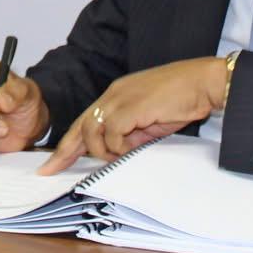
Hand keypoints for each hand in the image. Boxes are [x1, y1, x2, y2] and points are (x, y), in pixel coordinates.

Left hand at [39, 57, 226, 173]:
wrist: (202, 83)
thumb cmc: (181, 99)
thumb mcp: (149, 120)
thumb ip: (131, 133)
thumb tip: (118, 152)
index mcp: (115, 96)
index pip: (84, 122)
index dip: (68, 144)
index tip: (53, 163)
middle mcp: (112, 95)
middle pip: (79, 126)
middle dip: (64, 152)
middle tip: (50, 170)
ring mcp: (119, 99)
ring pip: (92, 131)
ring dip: (103, 150)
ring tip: (122, 153)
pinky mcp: (129, 107)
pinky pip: (112, 133)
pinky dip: (118, 146)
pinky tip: (132, 146)